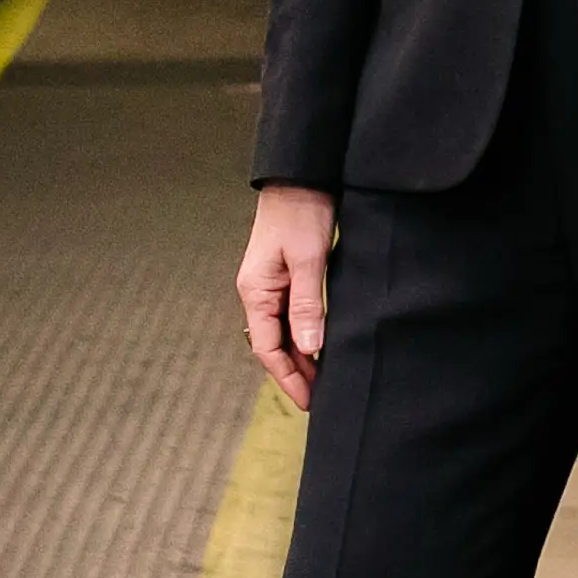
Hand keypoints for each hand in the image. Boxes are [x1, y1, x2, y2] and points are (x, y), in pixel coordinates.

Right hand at [238, 184, 337, 407]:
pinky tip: (319, 346)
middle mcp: (257, 292)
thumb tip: (309, 348)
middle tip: (320, 399)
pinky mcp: (283, 276)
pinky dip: (303, 336)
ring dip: (299, 357)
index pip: (266, 348)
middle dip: (294, 373)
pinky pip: (289, 316)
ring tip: (322, 380)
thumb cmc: (301, 212)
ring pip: (281, 333)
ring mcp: (269, 285)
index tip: (308, 400)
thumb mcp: (308, 259)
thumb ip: (307, 305)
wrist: (301, 176)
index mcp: (255, 291)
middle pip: (272, 345)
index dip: (288, 377)